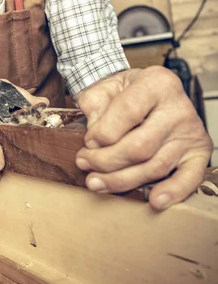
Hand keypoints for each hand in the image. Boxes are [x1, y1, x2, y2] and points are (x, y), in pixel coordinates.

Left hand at [74, 66, 212, 209]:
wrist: (153, 91)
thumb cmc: (128, 91)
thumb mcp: (106, 86)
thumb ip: (94, 105)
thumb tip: (94, 138)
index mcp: (157, 83)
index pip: (127, 112)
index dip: (101, 133)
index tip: (88, 142)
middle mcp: (178, 107)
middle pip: (139, 147)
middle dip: (106, 161)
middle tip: (85, 162)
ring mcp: (190, 132)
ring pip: (154, 167)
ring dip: (121, 181)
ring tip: (97, 182)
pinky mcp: (198, 152)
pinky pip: (189, 178)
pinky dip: (173, 192)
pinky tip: (154, 200)